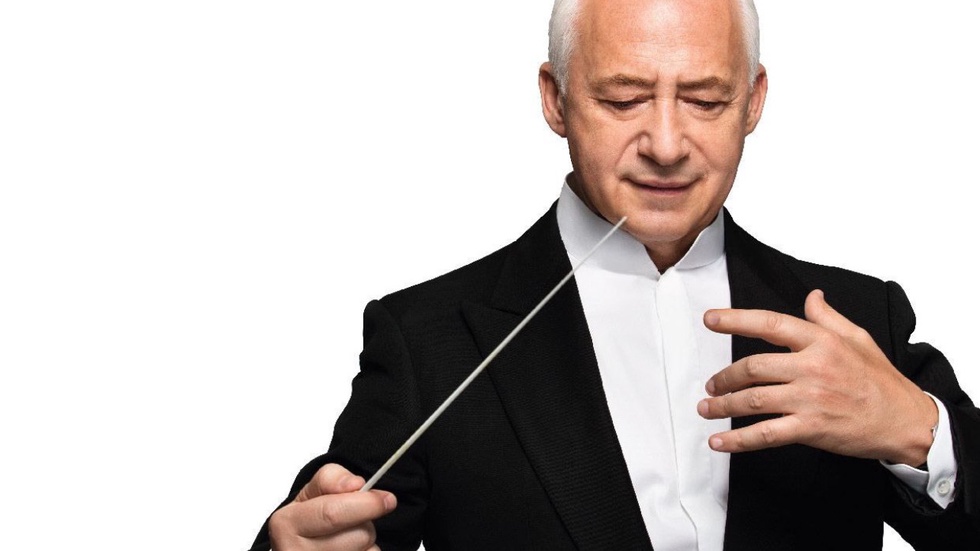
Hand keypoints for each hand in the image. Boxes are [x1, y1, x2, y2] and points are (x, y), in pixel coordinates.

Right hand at [268, 463, 395, 550]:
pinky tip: (350, 550)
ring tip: (348, 538)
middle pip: (357, 536)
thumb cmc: (310, 517)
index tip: (387, 499)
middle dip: (366, 523)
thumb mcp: (314, 490)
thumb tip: (356, 484)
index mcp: (287, 523)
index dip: (366, 504)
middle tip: (360, 519)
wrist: (301, 546)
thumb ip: (332, 478)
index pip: (333, 513)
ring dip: (366, 542)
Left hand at [698, 289, 937, 465]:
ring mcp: (811, 399)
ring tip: (708, 408)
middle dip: (725, 377)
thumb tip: (812, 296)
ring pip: (754, 399)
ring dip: (723, 405)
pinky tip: (719, 441)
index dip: (736, 320)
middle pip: (753, 366)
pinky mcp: (811, 428)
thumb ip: (828, 318)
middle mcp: (813, 367)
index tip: (710, 319)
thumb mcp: (858, 338)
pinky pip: (766, 433)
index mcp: (821, 342)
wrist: (905, 421)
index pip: (770, 324)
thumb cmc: (880, 380)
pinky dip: (738, 439)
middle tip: (712, 384)